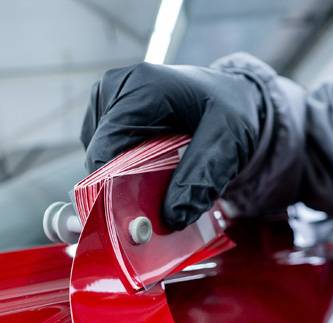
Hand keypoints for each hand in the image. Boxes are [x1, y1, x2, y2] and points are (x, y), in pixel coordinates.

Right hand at [80, 62, 265, 229]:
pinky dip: (126, 173)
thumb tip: (171, 218)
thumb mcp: (228, 143)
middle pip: (100, 158)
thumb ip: (201, 178)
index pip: (105, 151)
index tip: (135, 225)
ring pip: (100, 161)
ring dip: (125, 182)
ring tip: (165, 182)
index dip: (113, 191)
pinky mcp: (107, 116)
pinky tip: (155, 170)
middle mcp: (115, 89)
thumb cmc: (231, 111)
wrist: (233, 96)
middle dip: (123, 190)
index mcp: (140, 88)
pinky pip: (106, 157)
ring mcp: (107, 102)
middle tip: (159, 211)